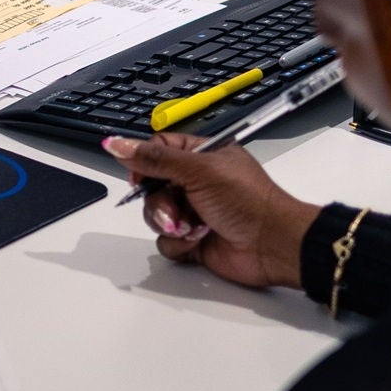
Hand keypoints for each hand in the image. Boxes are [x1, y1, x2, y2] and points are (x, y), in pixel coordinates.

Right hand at [102, 134, 318, 289]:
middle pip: (150, 185)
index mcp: (201, 156)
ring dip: (168, 222)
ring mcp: (194, 212)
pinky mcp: (194, 240)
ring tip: (191, 228)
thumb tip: (116, 144)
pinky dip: (178, 243)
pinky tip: (198, 241)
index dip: (144, 162)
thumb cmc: (248, 201)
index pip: (157, 149)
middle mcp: (195, 182)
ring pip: (154, 214)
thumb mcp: (198, 170)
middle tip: (174, 209)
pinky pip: (165, 241)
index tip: (141, 176)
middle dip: (158, 201)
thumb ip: (154, 158)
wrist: (274, 246)